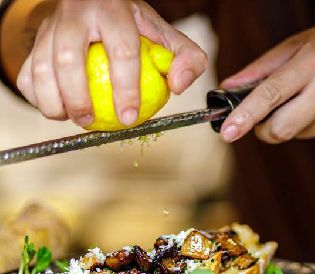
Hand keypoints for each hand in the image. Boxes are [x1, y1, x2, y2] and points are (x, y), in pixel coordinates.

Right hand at [16, 0, 207, 126]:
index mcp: (115, 11)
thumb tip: (178, 86)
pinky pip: (29, 70)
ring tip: (73, 119)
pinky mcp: (38, 39)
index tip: (129, 117)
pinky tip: (56, 112)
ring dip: (54, 100)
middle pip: (69, 57)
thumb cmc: (135, 26)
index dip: (126, 88)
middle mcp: (79, 14)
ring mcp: (53, 25)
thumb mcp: (167, 35)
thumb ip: (187, 59)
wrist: (97, 1)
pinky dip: (37, 96)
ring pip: (42, 65)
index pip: (121, 50)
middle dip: (79, 97)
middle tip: (92, 122)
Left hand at [220, 21, 314, 142]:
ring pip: (300, 134)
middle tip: (263, 120)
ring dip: (293, 122)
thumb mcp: (305, 41)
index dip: (246, 115)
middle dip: (265, 130)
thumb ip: (265, 67)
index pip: (271, 94)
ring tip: (311, 97)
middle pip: (283, 128)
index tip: (227, 132)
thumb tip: (230, 87)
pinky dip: (314, 123)